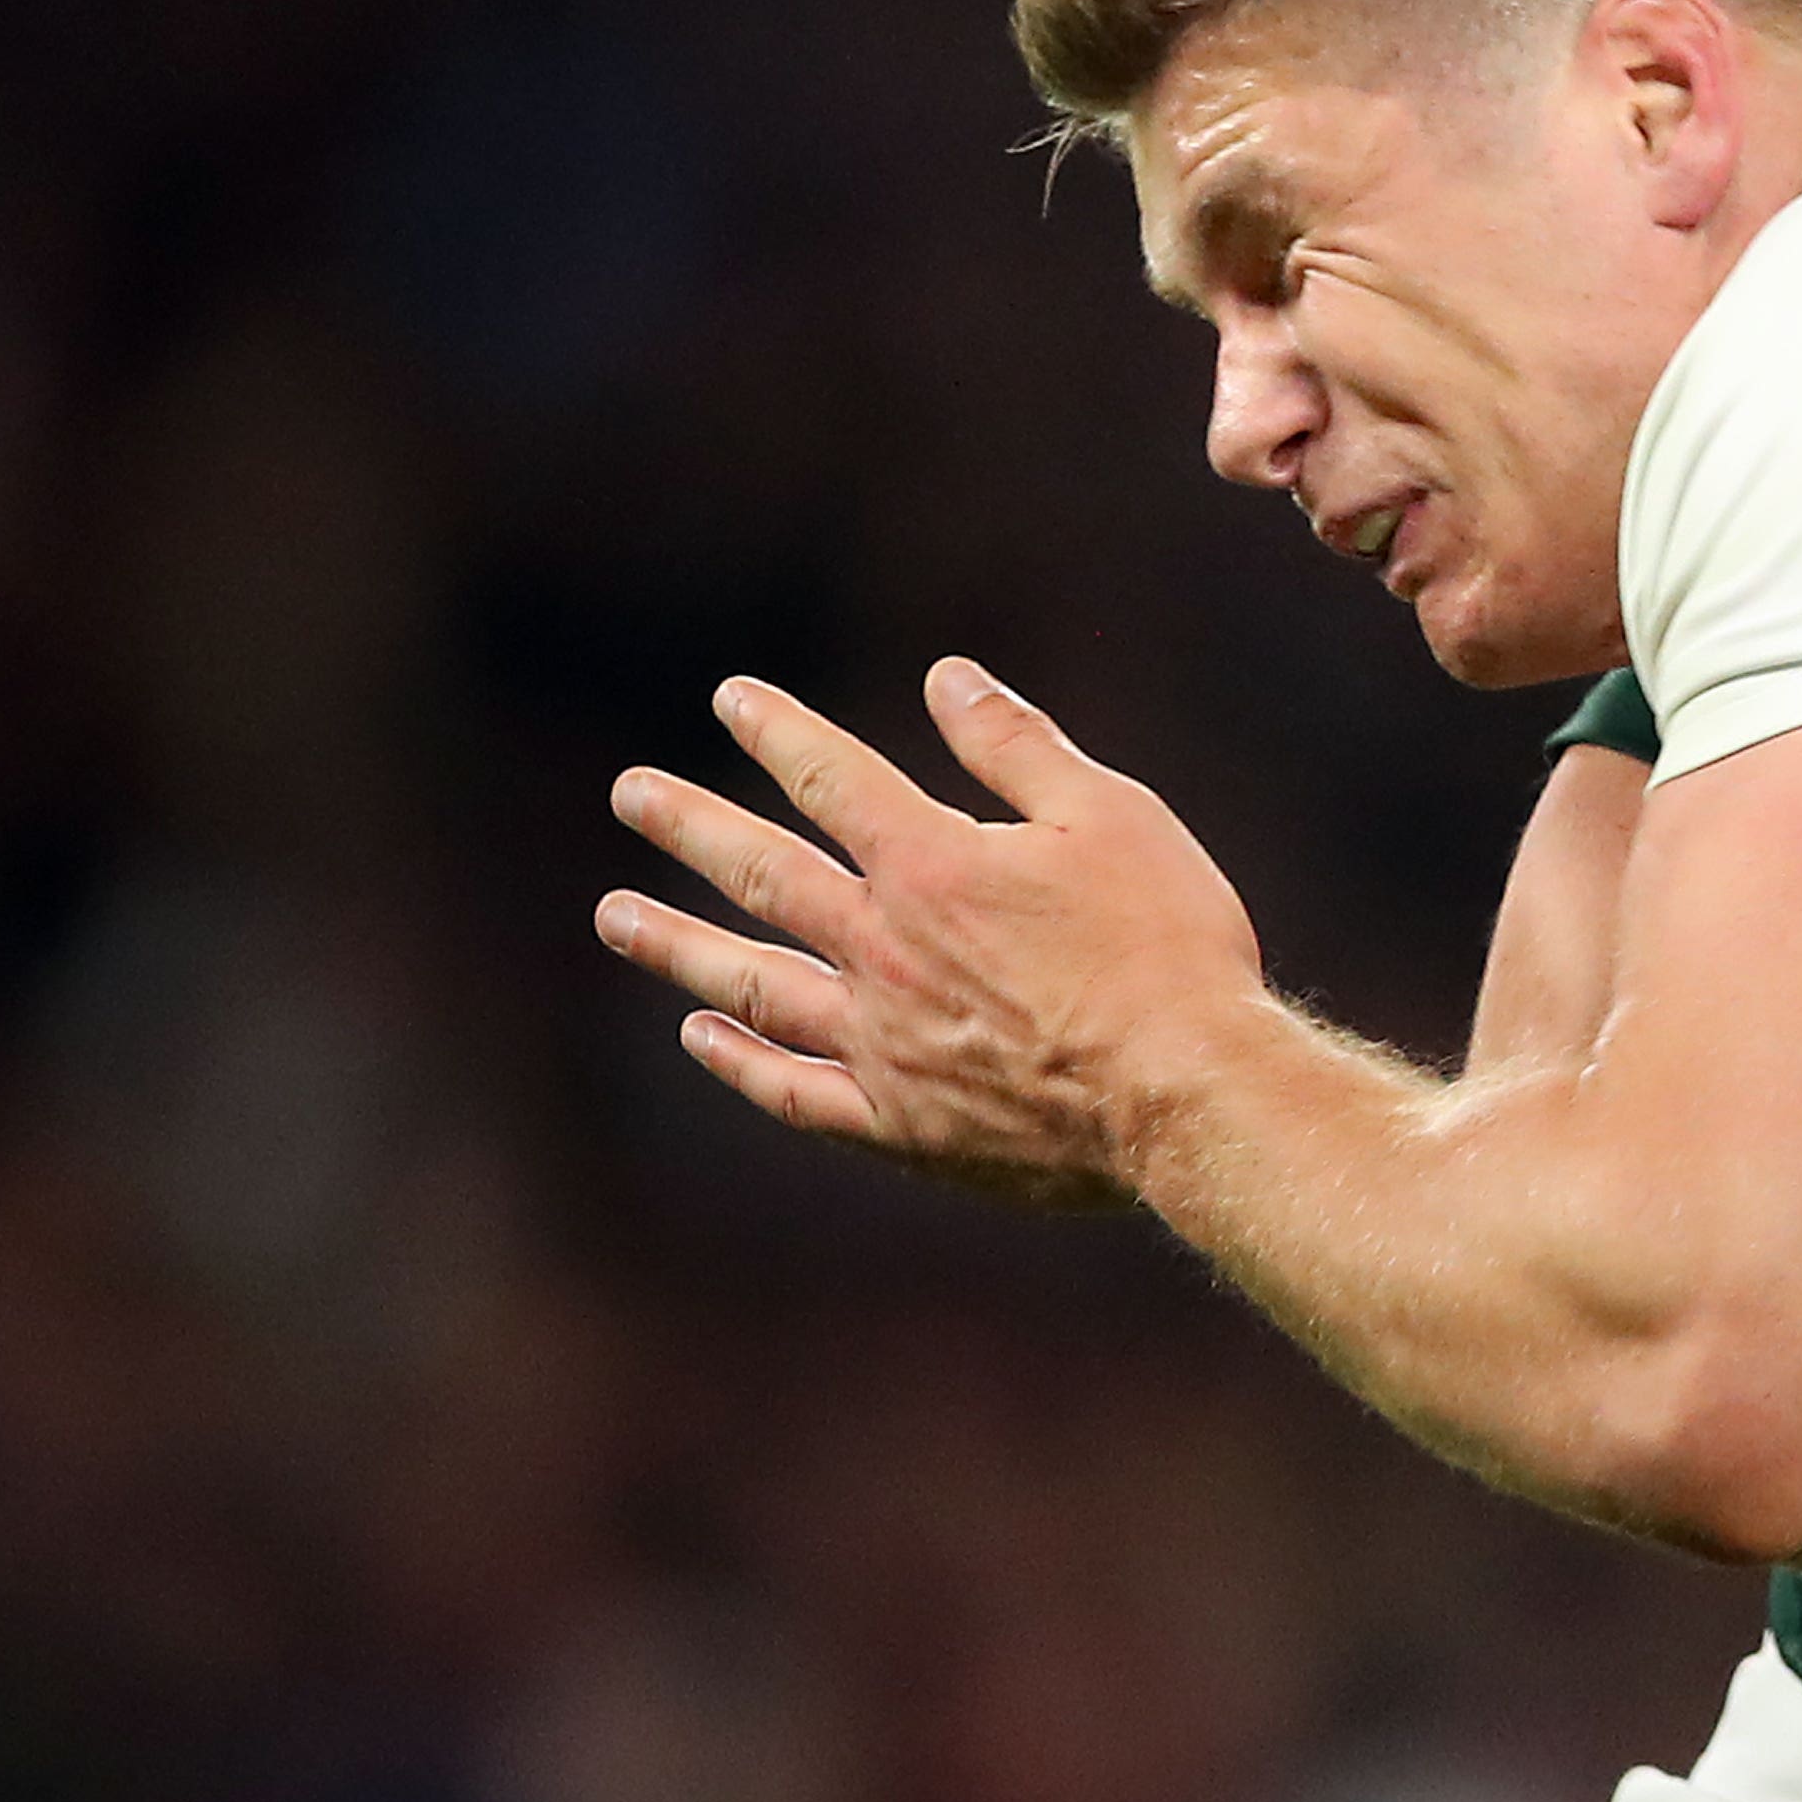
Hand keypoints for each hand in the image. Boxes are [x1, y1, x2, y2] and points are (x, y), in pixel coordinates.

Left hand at [597, 659, 1265, 1206]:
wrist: (1185, 1096)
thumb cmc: (1166, 949)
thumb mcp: (1112, 817)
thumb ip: (1018, 748)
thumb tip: (947, 678)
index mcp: (933, 866)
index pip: (834, 779)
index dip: (780, 732)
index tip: (732, 699)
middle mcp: (884, 949)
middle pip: (764, 874)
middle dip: (691, 826)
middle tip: (631, 795)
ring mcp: (880, 1041)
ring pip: (754, 984)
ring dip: (680, 945)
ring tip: (616, 918)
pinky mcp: (899, 1122)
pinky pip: (794, 1089)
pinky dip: (741, 1062)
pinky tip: (701, 1038)